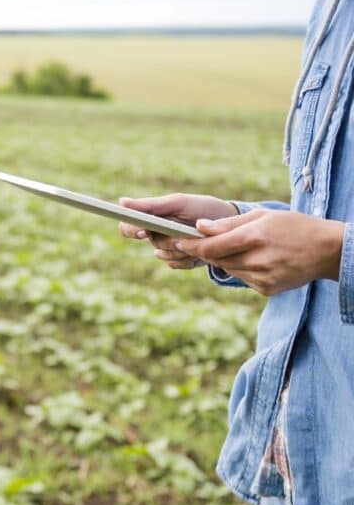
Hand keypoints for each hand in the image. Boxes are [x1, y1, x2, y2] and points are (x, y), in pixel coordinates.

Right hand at [118, 194, 238, 269]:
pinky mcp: (178, 261)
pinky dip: (188, 257)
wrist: (228, 224)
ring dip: (181, 248)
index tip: (144, 232)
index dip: (132, 231)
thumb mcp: (177, 203)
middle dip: (168, 239)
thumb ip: (150, 205)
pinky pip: (175, 264)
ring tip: (198, 237)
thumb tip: (121, 202)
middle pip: (151, 242)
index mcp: (150, 218)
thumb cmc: (201, 208)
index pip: (128, 227)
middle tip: (183, 234)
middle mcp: (154, 234)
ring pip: (163, 254)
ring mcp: (167, 249)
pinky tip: (200, 249)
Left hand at [175, 209, 344, 295]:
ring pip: (228, 269)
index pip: (210, 246)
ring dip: (224, 259)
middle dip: (206, 251)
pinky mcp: (266, 289)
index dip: (190, 245)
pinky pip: (242, 278)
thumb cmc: (293, 226)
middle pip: (216, 259)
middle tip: (197, 242)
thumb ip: (228, 223)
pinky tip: (256, 259)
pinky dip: (241, 269)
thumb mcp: (262, 216)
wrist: (327, 250)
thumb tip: (199, 226)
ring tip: (238, 247)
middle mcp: (256, 260)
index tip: (176, 242)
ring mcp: (261, 278)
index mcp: (253, 237)